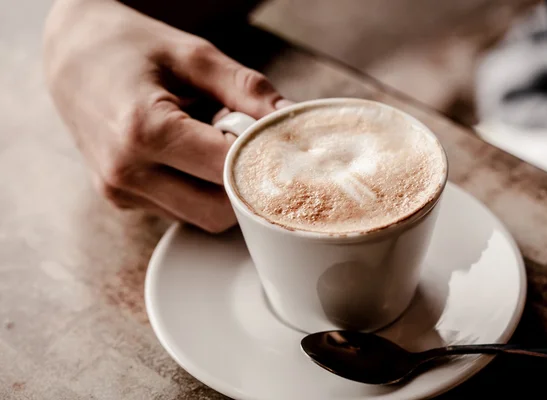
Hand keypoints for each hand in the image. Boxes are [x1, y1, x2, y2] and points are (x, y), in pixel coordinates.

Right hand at [43, 0, 288, 231]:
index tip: (273, 145)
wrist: (71, 56)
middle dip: (242, 184)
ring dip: (219, 190)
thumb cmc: (129, 48)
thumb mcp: (193, 55)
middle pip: (217, 212)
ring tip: (206, 142)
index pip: (226, 172)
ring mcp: (119, 191)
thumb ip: (246, 90)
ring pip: (200, 218)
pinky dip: (197, 191)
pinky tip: (186, 156)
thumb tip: (290, 119)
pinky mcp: (119, 199)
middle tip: (239, 143)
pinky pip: (179, 211)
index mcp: (143, 130)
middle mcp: (125, 171)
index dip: (259, 161)